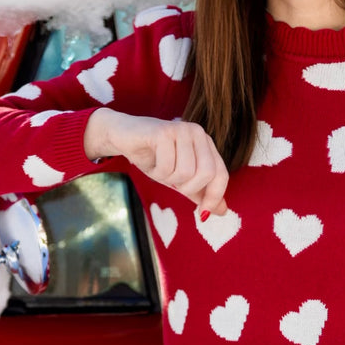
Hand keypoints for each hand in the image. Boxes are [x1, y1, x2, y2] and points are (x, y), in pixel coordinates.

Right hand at [84, 109, 228, 215]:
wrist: (122, 137)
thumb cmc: (153, 157)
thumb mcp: (179, 179)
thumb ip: (200, 192)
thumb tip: (222, 211)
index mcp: (206, 143)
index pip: (221, 174)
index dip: (214, 196)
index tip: (203, 214)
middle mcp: (198, 133)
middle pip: (207, 173)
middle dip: (189, 188)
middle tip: (174, 186)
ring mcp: (181, 130)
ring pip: (185, 172)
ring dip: (168, 179)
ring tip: (159, 169)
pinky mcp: (164, 132)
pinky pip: (167, 166)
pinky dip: (157, 172)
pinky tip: (151, 163)